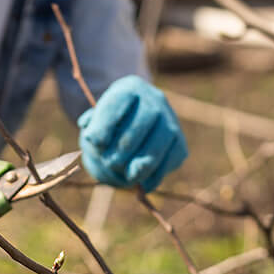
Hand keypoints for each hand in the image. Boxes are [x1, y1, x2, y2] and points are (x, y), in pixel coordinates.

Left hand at [78, 75, 186, 191]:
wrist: (134, 122)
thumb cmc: (109, 122)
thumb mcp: (96, 118)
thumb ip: (93, 128)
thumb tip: (95, 139)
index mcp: (129, 88)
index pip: (117, 104)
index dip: (104, 126)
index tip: (94, 142)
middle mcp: (154, 100)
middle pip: (141, 125)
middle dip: (122, 149)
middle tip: (109, 162)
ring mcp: (170, 121)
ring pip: (158, 146)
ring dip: (139, 166)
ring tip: (125, 176)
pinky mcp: (180, 143)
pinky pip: (170, 161)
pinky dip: (155, 176)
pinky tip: (142, 184)